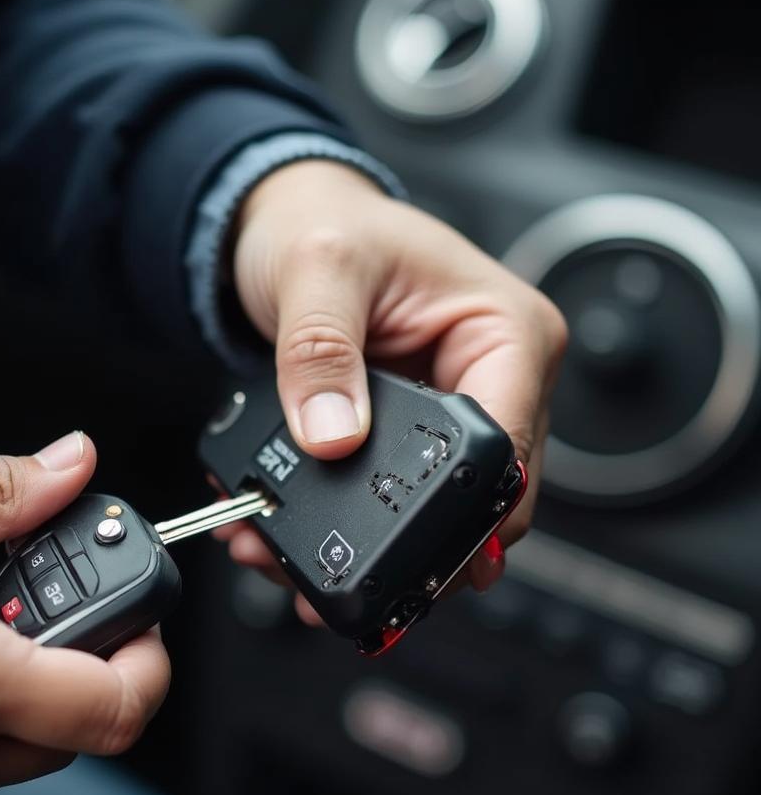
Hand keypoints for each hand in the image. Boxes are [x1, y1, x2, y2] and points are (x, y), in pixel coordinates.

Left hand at [218, 160, 566, 618]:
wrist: (287, 222)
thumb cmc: (322, 224)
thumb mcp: (317, 271)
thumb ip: (322, 353)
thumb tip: (333, 437)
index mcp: (507, 332)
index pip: (505, 450)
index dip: (463, 517)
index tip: (407, 561)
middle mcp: (496, 378)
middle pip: (479, 499)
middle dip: (405, 545)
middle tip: (328, 572)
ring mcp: (456, 410)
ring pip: (435, 511)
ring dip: (369, 542)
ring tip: (290, 557)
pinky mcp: (415, 432)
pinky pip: (395, 493)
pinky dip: (349, 518)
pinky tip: (296, 529)